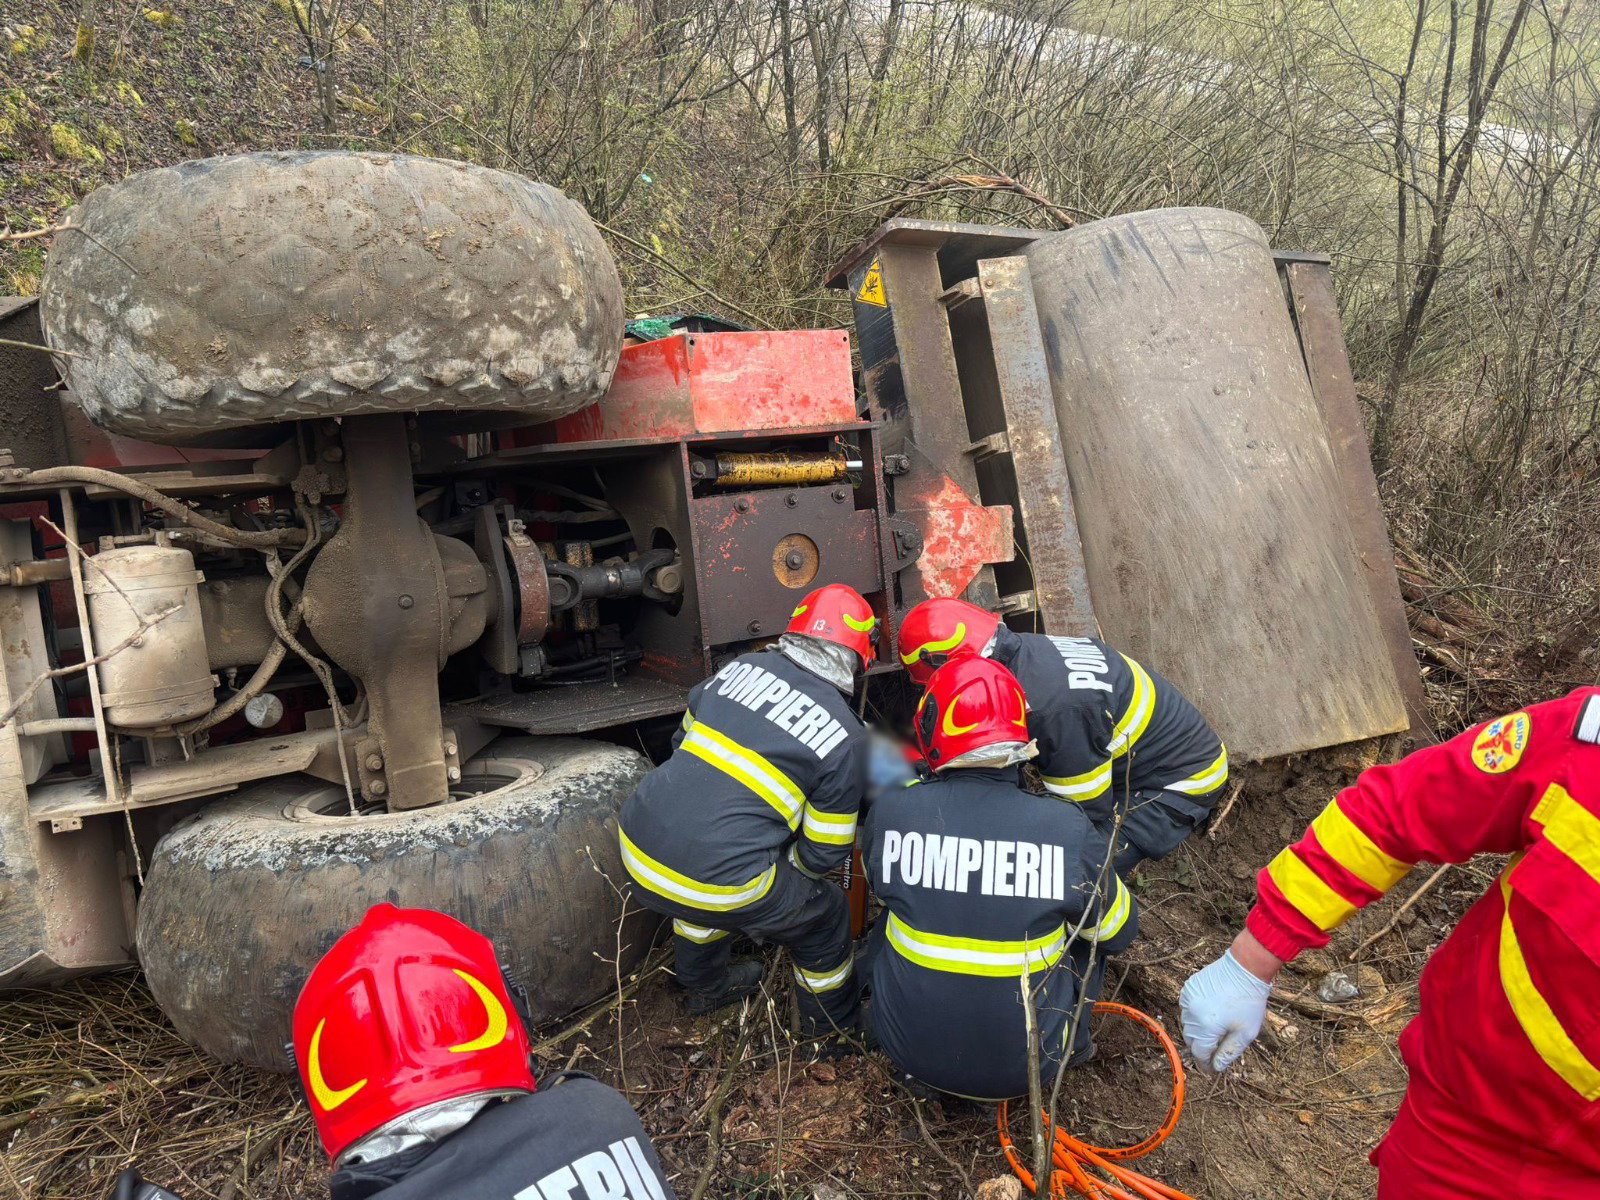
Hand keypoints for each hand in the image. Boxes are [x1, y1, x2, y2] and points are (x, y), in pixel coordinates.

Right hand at [1179, 934, 1279, 1072]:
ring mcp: (1187, 999)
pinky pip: (1187, 1008)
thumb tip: (1216, 1067)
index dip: (1205, 1064)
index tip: (1211, 1070)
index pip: (1200, 1053)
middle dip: (1202, 1047)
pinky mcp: (1187, 988)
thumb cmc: (1248, 1002)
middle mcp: (1191, 1013)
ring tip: (1215, 1029)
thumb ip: (1228, 1052)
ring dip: (1198, 1031)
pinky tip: (1210, 1012)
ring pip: (1188, 1024)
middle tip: (1214, 1051)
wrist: (1244, 968)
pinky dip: (1196, 1014)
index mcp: (1206, 1026)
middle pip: (1191, 1039)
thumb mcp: (1245, 1033)